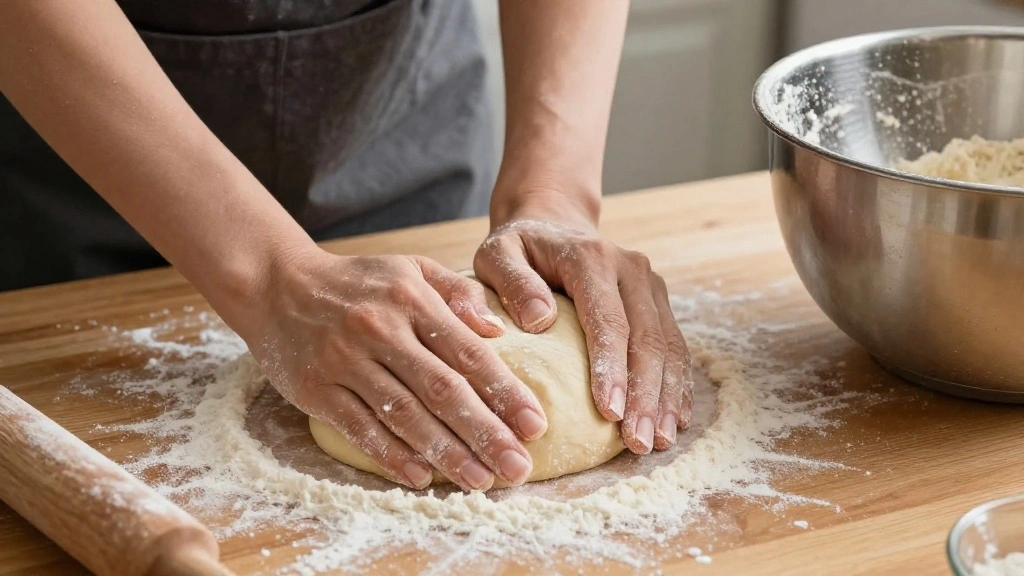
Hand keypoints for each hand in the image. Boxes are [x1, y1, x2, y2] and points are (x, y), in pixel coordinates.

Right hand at [236, 248, 548, 490]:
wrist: (276, 284)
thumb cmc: (357, 282)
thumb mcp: (411, 269)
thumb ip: (458, 293)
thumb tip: (497, 330)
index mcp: (411, 300)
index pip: (468, 353)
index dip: (504, 392)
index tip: (535, 425)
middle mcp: (380, 330)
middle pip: (442, 390)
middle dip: (485, 432)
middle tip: (518, 466)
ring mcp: (345, 361)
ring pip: (404, 415)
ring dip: (446, 452)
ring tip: (480, 480)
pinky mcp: (316, 388)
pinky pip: (359, 428)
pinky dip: (390, 454)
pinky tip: (422, 476)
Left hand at [474, 206, 691, 455]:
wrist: (553, 222)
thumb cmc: (519, 248)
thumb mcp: (497, 255)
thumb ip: (511, 282)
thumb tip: (537, 321)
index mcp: (592, 259)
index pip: (608, 319)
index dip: (612, 368)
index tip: (610, 412)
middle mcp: (631, 269)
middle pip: (647, 338)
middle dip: (645, 394)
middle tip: (638, 442)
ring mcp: (650, 285)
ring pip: (669, 346)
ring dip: (666, 397)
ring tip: (658, 440)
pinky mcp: (658, 301)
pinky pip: (675, 346)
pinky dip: (677, 385)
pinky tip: (673, 420)